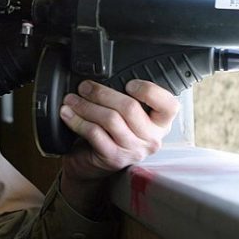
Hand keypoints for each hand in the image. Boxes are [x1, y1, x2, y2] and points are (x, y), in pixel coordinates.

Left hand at [58, 79, 178, 215]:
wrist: (91, 164)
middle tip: (84, 87)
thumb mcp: (125, 114)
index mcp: (160, 123)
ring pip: (110, 119)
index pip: (169, 105)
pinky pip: (95, 133)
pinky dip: (78, 120)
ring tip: (72, 99)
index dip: (150, 91)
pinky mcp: (113, 158)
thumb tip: (104, 75)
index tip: (130, 83)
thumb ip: (125, 97)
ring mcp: (133, 151)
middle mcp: (152, 138)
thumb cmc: (109, 133)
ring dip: (86, 105)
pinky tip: (68, 114)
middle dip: (102, 93)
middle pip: (130, 108)